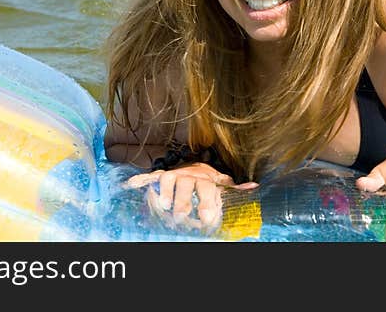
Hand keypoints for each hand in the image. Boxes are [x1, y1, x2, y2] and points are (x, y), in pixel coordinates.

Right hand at [125, 162, 257, 233]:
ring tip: (163, 206)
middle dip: (183, 200)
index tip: (208, 218)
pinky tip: (130, 185)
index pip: (207, 189)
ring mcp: (173, 175)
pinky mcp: (159, 176)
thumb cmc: (209, 182)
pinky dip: (140, 180)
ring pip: (168, 178)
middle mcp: (188, 175)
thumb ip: (235, 189)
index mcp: (205, 178)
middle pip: (186, 185)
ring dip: (165, 191)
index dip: (207, 202)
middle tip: (181, 216)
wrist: (195, 167)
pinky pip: (149, 176)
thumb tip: (254, 187)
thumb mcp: (223, 185)